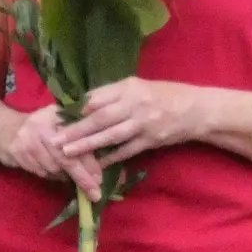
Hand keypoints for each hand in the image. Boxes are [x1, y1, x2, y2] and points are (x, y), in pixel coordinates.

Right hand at [0, 105, 102, 198]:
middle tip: (95, 192)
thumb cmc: (40, 127)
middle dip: (81, 177)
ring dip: (64, 177)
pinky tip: (53, 172)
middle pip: (65, 157)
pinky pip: (41, 172)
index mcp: (57, 114)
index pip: (77, 139)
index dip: (89, 160)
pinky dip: (50, 175)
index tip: (100, 177)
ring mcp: (28, 140)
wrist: (3, 129)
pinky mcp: (18, 153)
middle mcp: (42, 125)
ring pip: (53, 168)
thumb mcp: (58, 122)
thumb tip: (100, 159)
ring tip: (70, 178)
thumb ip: (78, 134)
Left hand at [55, 77, 202, 165]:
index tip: (57, 116)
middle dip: (75, 129)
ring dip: (86, 145)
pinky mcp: (150, 141)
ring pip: (109, 136)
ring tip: (67, 152)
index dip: (76, 108)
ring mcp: (143, 124)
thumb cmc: (165, 95)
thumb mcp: (139, 86)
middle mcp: (134, 104)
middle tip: (55, 138)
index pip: (97, 97)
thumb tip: (86, 103)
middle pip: (99, 118)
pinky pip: (125, 151)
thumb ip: (115, 94)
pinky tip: (95, 164)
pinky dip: (109, 158)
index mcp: (129, 87)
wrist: (196, 110)